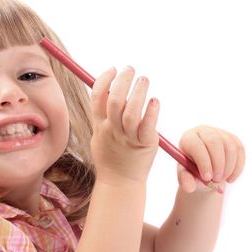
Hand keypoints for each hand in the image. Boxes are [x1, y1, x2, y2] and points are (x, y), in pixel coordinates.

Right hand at [90, 66, 159, 183]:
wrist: (120, 181)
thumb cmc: (112, 155)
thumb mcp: (99, 134)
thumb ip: (101, 113)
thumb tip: (105, 88)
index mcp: (100, 125)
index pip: (97, 97)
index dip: (104, 79)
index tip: (113, 69)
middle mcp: (113, 130)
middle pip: (114, 101)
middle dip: (122, 81)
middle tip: (130, 69)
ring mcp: (128, 138)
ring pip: (131, 112)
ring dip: (138, 92)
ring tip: (144, 80)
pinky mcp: (145, 144)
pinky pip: (148, 127)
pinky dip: (151, 112)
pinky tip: (154, 101)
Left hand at [177, 125, 244, 192]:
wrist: (206, 172)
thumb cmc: (192, 172)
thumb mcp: (186, 177)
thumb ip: (185, 181)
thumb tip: (189, 187)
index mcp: (189, 138)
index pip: (197, 146)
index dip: (203, 162)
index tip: (207, 178)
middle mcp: (204, 131)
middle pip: (215, 142)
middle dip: (217, 164)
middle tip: (216, 180)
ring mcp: (220, 133)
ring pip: (230, 147)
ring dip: (228, 168)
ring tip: (220, 180)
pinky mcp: (233, 139)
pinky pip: (240, 151)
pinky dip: (237, 167)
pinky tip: (230, 178)